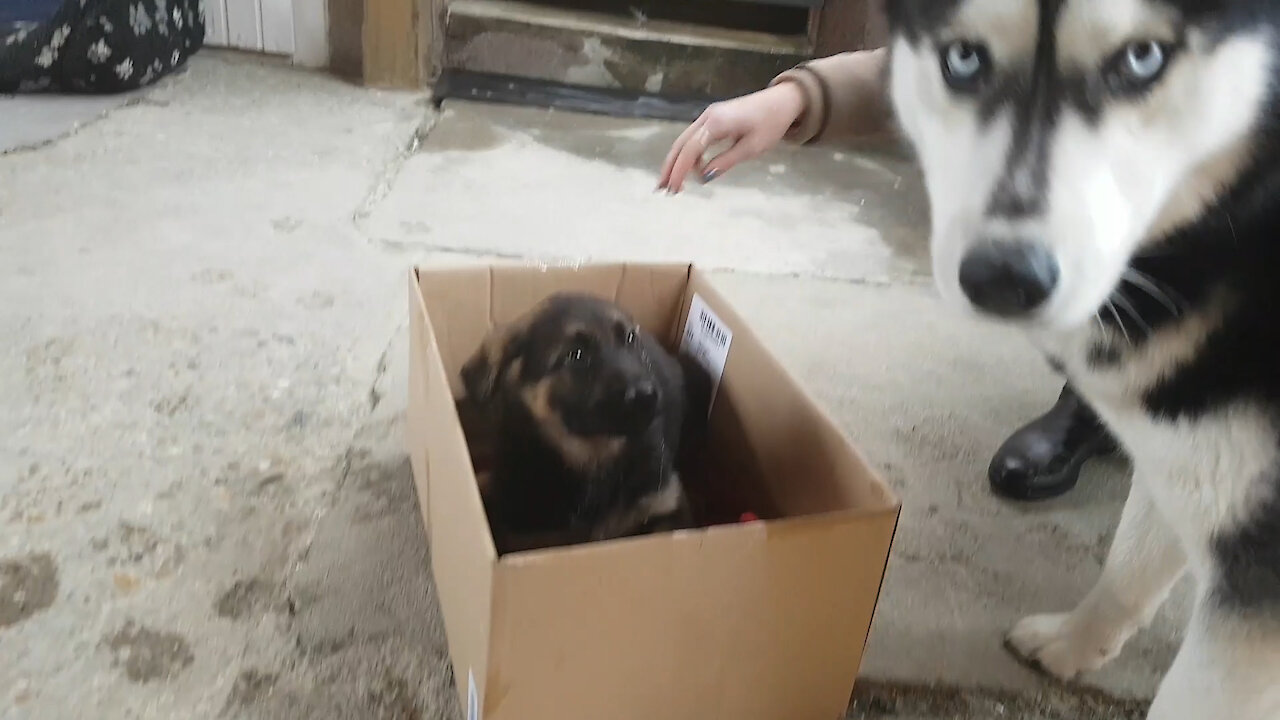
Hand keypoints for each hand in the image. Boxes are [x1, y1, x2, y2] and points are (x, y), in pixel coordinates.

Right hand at [657, 81, 806, 192]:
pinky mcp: (713, 118)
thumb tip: (704, 177)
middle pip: (680, 144)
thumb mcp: (751, 148)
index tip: (673, 189)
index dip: (679, 171)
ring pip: (685, 141)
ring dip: (677, 161)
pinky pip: (694, 138)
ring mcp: (708, 116)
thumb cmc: (770, 123)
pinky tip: (691, 169)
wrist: (781, 101)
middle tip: (662, 189)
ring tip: (673, 183)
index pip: (690, 150)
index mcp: (716, 123)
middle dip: (670, 167)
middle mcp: (707, 117)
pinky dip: (689, 154)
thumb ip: (726, 161)